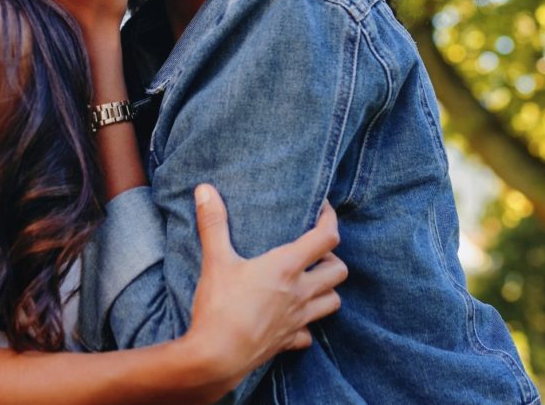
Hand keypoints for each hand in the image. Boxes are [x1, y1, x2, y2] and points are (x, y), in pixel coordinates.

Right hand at [184, 185, 345, 390]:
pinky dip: (307, 325)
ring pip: (333, 302)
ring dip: (327, 290)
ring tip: (310, 282)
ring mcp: (298, 320)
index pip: (326, 236)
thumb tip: (205, 188)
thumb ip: (214, 223)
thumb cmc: (219, 307)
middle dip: (331, 257)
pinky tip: (293, 319)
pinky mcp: (288, 342)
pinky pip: (309, 334)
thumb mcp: (215, 260)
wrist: (216, 357)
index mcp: (287, 267)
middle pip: (338, 271)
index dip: (330, 218)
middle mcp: (300, 293)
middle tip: (313, 251)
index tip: (322, 208)